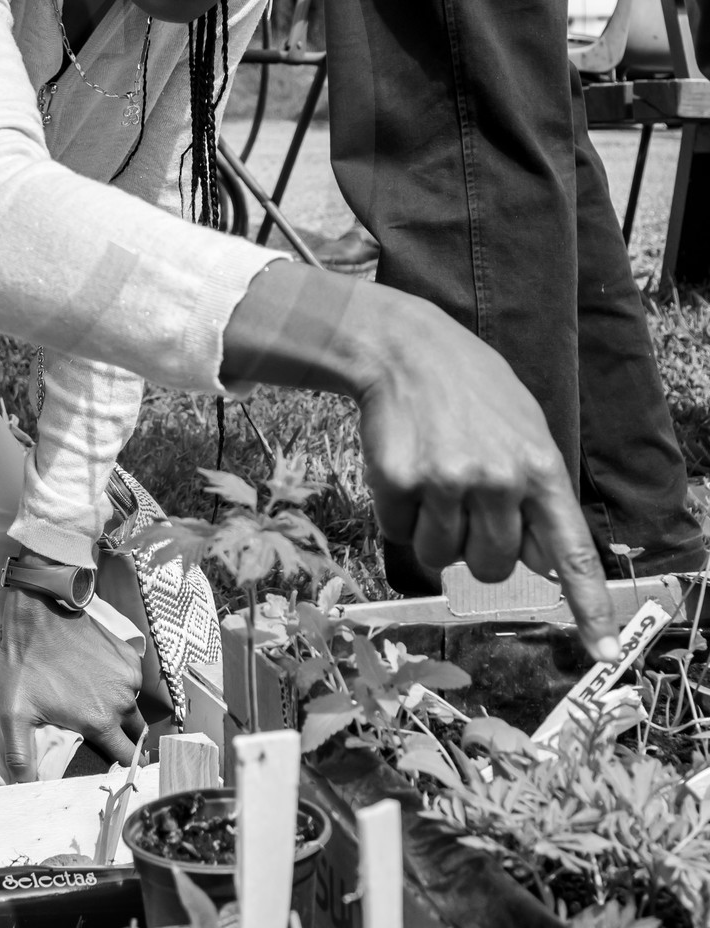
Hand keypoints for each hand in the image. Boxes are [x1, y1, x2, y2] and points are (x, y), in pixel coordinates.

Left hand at [0, 581, 143, 781]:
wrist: (38, 611)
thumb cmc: (24, 662)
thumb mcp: (13, 711)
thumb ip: (20, 755)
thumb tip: (23, 789)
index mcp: (100, 721)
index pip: (126, 759)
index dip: (121, 768)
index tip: (114, 770)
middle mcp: (122, 700)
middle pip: (135, 735)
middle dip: (124, 741)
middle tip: (105, 737)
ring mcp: (128, 675)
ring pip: (133, 706)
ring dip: (121, 710)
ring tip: (95, 704)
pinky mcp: (128, 654)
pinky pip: (132, 680)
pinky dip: (121, 684)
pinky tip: (98, 679)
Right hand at [351, 291, 616, 655]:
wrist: (404, 348)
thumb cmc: (470, 389)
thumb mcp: (525, 428)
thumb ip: (538, 492)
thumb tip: (541, 564)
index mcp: (540, 468)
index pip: (572, 553)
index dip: (589, 608)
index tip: (604, 653)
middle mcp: (498, 480)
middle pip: (492, 567)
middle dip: (474, 549)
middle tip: (461, 505)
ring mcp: (446, 481)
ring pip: (440, 557)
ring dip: (431, 534)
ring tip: (429, 481)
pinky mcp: (399, 481)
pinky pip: (398, 532)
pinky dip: (397, 512)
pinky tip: (403, 468)